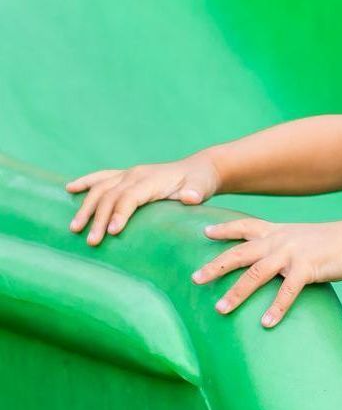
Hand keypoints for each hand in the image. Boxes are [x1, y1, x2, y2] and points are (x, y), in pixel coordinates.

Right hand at [66, 154, 221, 244]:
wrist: (202, 168)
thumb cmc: (201, 182)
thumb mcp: (203, 187)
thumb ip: (196, 192)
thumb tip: (190, 197)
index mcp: (152, 179)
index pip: (130, 197)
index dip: (120, 213)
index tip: (113, 232)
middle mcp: (136, 174)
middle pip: (111, 195)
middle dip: (99, 218)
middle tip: (92, 241)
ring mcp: (129, 173)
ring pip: (101, 188)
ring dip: (86, 207)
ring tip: (75, 228)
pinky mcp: (127, 175)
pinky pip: (102, 177)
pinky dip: (86, 182)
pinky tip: (70, 189)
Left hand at [193, 217, 341, 327]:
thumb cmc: (331, 241)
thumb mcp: (301, 236)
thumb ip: (283, 245)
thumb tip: (269, 261)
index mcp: (278, 231)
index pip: (245, 227)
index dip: (224, 229)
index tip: (205, 232)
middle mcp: (279, 240)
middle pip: (240, 253)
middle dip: (216, 266)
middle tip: (195, 279)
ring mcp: (292, 253)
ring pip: (256, 273)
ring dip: (237, 293)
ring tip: (220, 309)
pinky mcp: (307, 268)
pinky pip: (287, 291)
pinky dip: (276, 308)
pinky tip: (266, 323)